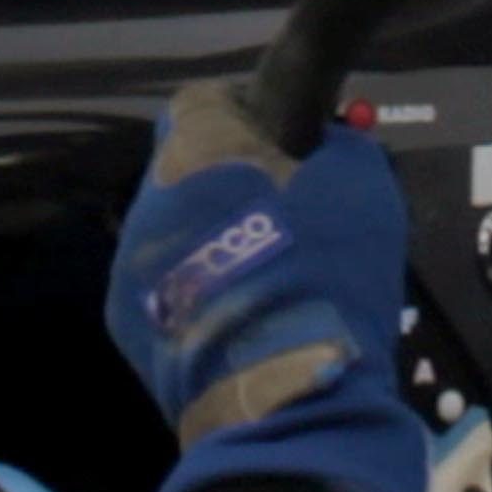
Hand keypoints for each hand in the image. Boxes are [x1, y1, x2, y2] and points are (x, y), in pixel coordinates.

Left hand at [106, 81, 426, 491]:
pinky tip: (241, 320)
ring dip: (211, 241)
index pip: (207, 98)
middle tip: (286, 216)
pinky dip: (199, 295)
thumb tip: (325, 147)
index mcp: (197, 145)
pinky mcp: (130, 324)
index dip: (251, 116)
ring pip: (174, 231)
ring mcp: (131, 263)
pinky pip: (167, 289)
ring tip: (266, 277)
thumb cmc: (323, 273)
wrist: (283, 392)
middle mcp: (150, 196)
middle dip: (230, 183)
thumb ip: (337, 146)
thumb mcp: (362, 183)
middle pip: (187, 168)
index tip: (286, 146)